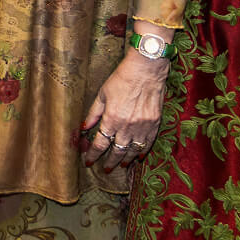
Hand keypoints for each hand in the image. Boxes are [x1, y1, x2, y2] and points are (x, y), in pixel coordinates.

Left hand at [80, 51, 167, 171]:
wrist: (146, 70)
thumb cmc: (122, 78)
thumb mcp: (102, 94)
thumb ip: (93, 113)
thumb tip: (84, 127)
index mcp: (112, 119)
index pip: (100, 143)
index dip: (93, 154)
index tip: (88, 161)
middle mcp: (128, 126)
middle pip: (117, 151)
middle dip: (110, 162)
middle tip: (106, 169)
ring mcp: (143, 126)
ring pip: (134, 150)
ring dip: (127, 159)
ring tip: (121, 165)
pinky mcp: (155, 124)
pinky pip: (149, 143)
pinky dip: (143, 151)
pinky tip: (139, 156)